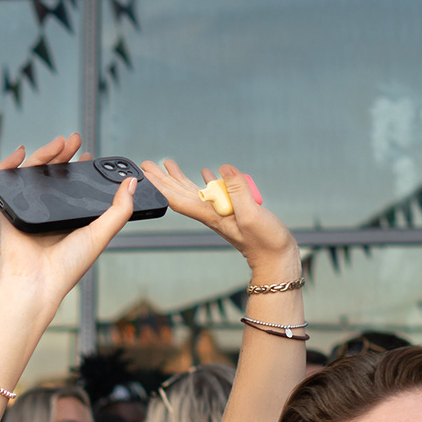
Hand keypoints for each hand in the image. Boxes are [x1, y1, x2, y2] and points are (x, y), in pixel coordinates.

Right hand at [0, 132, 139, 311]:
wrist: (37, 283)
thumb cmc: (68, 266)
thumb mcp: (101, 234)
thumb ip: (119, 210)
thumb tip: (131, 183)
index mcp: (68, 219)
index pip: (74, 186)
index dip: (81, 167)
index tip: (89, 154)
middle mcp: (47, 213)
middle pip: (53, 175)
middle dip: (64, 154)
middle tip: (75, 141)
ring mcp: (26, 211)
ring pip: (32, 174)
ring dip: (44, 154)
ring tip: (58, 144)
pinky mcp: (7, 212)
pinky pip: (3, 183)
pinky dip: (8, 164)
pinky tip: (21, 153)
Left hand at [141, 158, 299, 276]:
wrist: (275, 258)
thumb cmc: (264, 241)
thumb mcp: (251, 215)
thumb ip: (237, 191)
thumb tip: (223, 169)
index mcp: (211, 214)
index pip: (178, 199)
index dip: (161, 185)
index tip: (147, 173)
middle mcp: (211, 213)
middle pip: (180, 194)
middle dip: (163, 179)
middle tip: (147, 164)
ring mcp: (221, 212)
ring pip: (194, 192)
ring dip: (179, 178)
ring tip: (168, 164)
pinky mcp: (232, 211)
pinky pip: (214, 193)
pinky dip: (206, 181)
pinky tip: (206, 172)